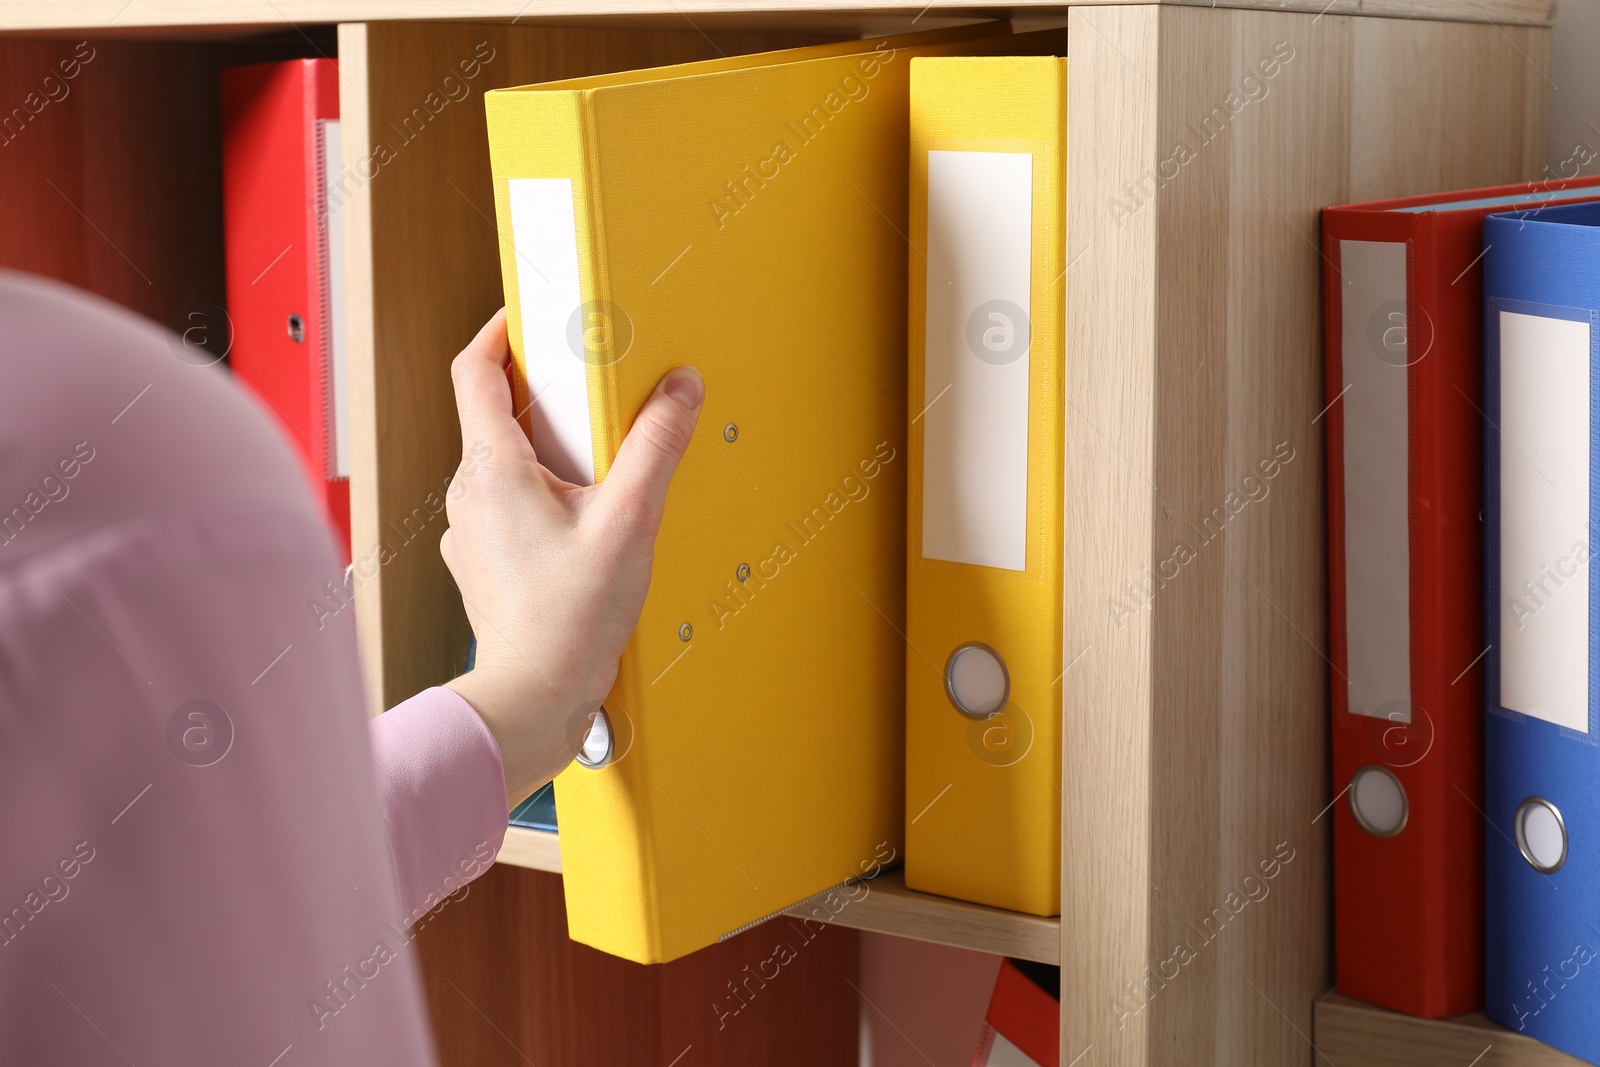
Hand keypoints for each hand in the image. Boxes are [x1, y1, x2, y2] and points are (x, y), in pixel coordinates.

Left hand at [439, 310, 703, 807]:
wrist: (533, 699)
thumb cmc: (568, 623)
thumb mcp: (629, 522)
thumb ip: (655, 447)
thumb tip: (678, 390)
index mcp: (491, 470)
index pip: (473, 371)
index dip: (498, 331)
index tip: (526, 317)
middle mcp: (468, 495)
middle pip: (496, 417)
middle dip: (547, 401)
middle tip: (594, 398)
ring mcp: (469, 533)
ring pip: (504, 467)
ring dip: (548, 458)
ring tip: (598, 476)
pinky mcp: (482, 565)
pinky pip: (508, 510)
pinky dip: (543, 501)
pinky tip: (583, 528)